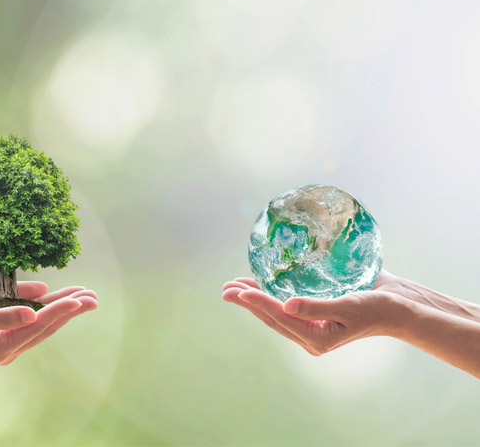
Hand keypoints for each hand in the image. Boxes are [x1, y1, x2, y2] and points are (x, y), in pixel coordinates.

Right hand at [0, 274, 96, 364]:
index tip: (78, 300)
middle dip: (71, 309)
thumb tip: (32, 312)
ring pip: (43, 316)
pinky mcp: (5, 314)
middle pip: (47, 322)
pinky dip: (49, 301)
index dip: (60, 311)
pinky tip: (62, 295)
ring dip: (65, 304)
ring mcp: (8, 326)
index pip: (38, 325)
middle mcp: (10, 338)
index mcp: (2, 345)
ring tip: (86, 294)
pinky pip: (32, 308)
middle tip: (93, 297)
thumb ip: (3, 315)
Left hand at [222, 272, 404, 355]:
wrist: (398, 308)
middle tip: (224, 289)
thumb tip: (286, 306)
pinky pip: (286, 306)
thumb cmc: (377, 308)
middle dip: (246, 302)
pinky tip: (260, 285)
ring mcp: (311, 325)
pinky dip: (270, 296)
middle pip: (270, 317)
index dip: (257, 302)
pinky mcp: (315, 313)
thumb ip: (316, 307)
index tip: (237, 291)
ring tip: (233, 286)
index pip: (279, 317)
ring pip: (275, 312)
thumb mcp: (347, 306)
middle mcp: (309, 334)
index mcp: (316, 337)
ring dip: (254, 299)